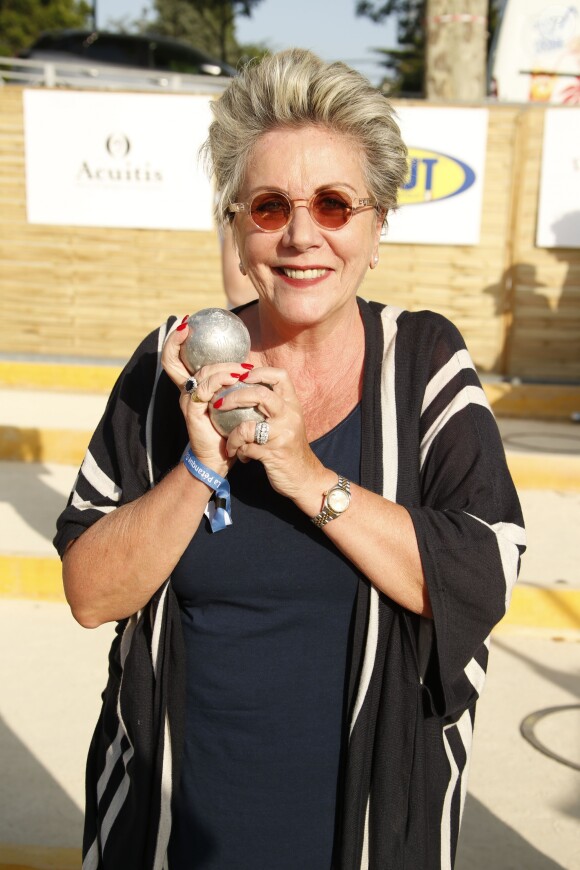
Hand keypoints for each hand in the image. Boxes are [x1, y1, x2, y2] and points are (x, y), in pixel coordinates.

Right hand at [161, 318, 251, 473]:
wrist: (221, 455)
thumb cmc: (228, 426)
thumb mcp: (230, 399)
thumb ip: (232, 380)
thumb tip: (246, 359)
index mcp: (193, 386)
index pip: (176, 358)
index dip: (175, 340)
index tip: (186, 323)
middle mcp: (186, 391)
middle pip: (172, 361)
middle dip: (175, 341)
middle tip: (187, 327)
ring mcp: (187, 401)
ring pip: (200, 374)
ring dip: (221, 367)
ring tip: (240, 367)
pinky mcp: (192, 411)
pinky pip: (204, 391)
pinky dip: (220, 382)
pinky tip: (236, 379)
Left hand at [221, 366, 324, 501]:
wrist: (305, 478)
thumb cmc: (291, 448)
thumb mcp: (288, 422)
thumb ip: (273, 407)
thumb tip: (246, 388)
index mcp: (292, 405)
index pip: (280, 376)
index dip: (259, 372)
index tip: (241, 376)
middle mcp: (290, 416)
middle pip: (260, 394)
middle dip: (235, 397)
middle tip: (219, 403)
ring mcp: (282, 435)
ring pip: (247, 426)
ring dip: (233, 435)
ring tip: (230, 442)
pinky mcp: (272, 454)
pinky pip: (246, 448)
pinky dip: (239, 451)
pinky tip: (241, 455)